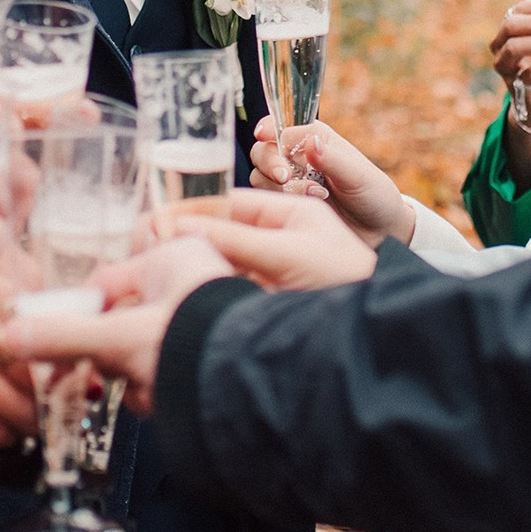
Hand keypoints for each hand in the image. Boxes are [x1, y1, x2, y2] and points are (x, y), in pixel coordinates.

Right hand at [4, 237, 234, 413]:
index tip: (57, 341)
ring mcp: (206, 318)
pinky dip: (163, 391)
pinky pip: (170, 372)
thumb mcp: (117, 338)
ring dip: (138, 380)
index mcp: (172, 257)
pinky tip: (169, 400)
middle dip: (114, 358)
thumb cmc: (196, 342)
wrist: (251, 386)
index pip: (105, 283)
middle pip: (122, 324)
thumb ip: (62, 336)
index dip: (78, 315)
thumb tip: (12, 334)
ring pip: (143, 354)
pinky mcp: (215, 354)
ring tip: (152, 387)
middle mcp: (193, 281)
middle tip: (111, 371)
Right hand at [170, 189, 379, 289]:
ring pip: (224, 261)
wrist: (378, 329)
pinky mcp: (272, 298)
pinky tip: (194, 294)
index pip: (233, 202)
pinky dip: (214, 288)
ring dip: (198, 265)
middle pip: (222, 231)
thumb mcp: (291, 253)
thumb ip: (237, 240)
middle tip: (152, 246)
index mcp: (292, 212)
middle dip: (189, 238)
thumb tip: (180, 228)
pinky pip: (234, 286)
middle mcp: (281, 237)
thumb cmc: (349, 276)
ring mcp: (276, 269)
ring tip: (164, 270)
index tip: (158, 219)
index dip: (195, 209)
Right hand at [248, 118, 413, 242]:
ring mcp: (290, 182)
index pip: (282, 127)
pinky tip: (308, 204)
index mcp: (316, 139)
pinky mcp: (286, 205)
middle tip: (285, 176)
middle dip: (269, 162)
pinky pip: (266, 199)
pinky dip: (280, 202)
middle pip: (263, 150)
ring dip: (278, 186)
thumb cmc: (374, 196)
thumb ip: (333, 159)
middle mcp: (298, 158)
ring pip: (260, 176)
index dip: (270, 129)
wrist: (378, 232)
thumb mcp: (358, 176)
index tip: (264, 134)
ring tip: (314, 194)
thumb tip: (311, 140)